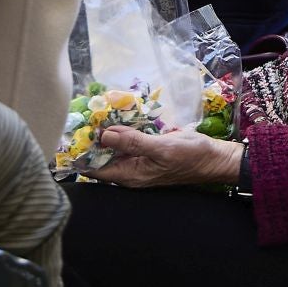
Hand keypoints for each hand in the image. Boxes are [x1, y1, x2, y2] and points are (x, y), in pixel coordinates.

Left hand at [84, 126, 242, 189]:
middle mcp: (129, 171)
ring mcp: (137, 162)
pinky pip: (126, 142)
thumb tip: (104, 135)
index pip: (94, 168)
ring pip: (112, 148)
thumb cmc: (190, 156)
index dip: (81, 152)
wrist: (215, 158)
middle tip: (82, 113)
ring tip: (94, 111)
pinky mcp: (145, 152)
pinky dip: (119, 131)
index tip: (73, 131)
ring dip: (104, 132)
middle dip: (91, 138)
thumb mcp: (161, 148)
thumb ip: (132, 142)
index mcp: (129, 175)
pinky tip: (115, 115)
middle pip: (101, 156)